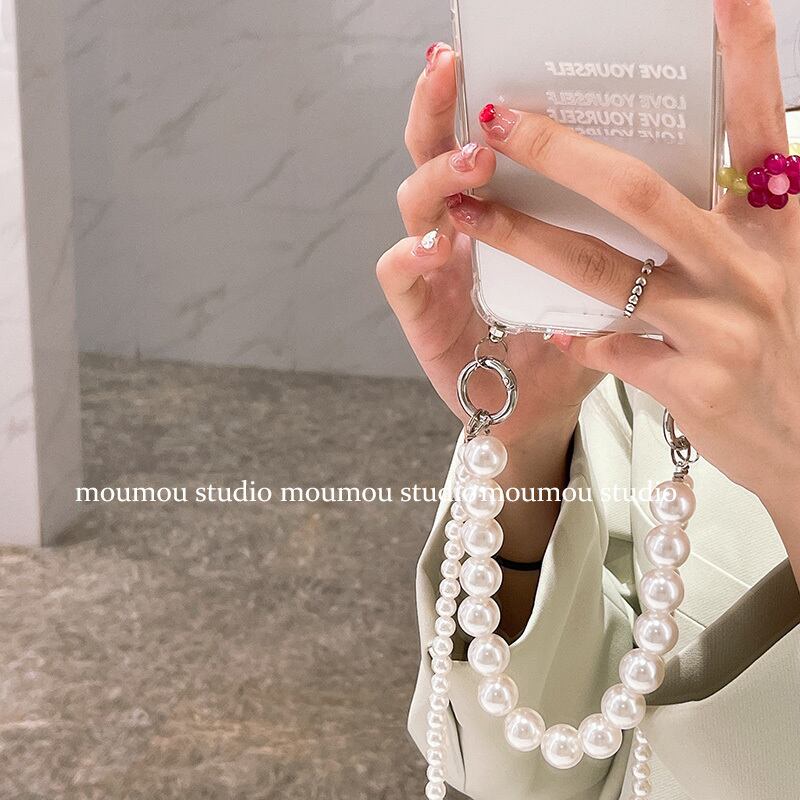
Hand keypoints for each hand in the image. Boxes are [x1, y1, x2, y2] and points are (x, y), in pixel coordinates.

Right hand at [377, 44, 600, 453]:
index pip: (480, 138)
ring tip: (474, 168)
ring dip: (438, 178)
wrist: (543, 408)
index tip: (486, 50)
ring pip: (412, 206)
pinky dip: (409, 256)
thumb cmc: (571, 337)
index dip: (479, 96)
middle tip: (449, 69)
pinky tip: (434, 247)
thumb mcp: (602, 273)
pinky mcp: (420, 314)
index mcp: (500, 211)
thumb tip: (669, 166)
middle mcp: (459, 230)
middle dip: (435, 108)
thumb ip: (614, 228)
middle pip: (431, 153)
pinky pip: (399, 276)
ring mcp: (433, 269)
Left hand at [445, 0, 799, 552]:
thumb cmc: (791, 349)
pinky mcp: (692, 384)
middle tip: (500, 117)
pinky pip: (610, 350)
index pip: (759, 132)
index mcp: (778, 230)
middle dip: (560, 151)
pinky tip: (550, 330)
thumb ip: (732, 227)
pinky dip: (578, 338)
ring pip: (602, 270)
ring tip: (470, 212)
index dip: (747, 63)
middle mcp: (748, 269)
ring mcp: (719, 328)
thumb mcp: (779, 272)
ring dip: (526, 238)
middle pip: (640, 194)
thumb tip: (678, 177)